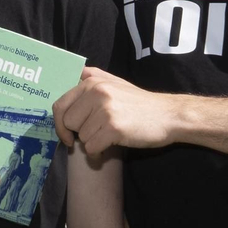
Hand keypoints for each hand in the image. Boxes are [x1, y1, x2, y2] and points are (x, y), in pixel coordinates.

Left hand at [54, 67, 178, 156]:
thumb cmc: (140, 103)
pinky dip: (98, 153)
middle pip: (68, 123)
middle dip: (79, 133)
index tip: (66, 134)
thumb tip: (75, 74)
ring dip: (92, 142)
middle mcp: (96, 92)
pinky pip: (92, 148)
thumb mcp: (116, 82)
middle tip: (95, 134)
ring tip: (108, 137)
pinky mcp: (113, 127)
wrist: (168, 115)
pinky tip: (109, 148)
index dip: (59, 124)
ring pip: (81, 137)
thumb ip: (94, 76)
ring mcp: (105, 109)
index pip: (60, 105)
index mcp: (92, 82)